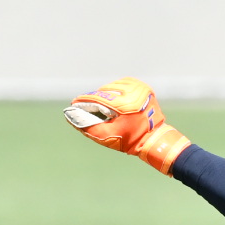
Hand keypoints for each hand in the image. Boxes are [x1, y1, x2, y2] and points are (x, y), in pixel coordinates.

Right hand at [64, 78, 191, 174]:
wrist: (154, 138)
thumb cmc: (130, 140)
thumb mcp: (107, 136)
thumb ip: (87, 126)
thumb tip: (70, 115)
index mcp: (124, 104)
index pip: (98, 98)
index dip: (84, 101)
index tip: (74, 103)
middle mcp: (132, 92)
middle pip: (104, 92)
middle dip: (95, 99)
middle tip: (87, 105)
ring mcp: (139, 88)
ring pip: (113, 86)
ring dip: (105, 93)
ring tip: (100, 102)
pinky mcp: (143, 87)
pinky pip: (124, 84)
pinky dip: (116, 89)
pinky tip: (113, 97)